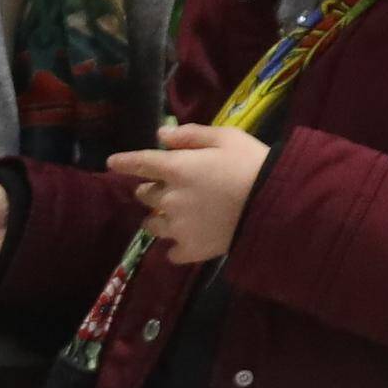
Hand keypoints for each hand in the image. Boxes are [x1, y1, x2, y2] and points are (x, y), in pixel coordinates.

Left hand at [108, 121, 266, 263]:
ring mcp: (177, 227)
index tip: (111, 164)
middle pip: (145, 195)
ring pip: (152, 225)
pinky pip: (171, 253)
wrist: (275, 204)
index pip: (138, 163)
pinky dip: (175, 248)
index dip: (123, 163)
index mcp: (175, 168)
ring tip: (172, 219)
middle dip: (151, 191)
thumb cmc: (252, 163)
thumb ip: (190, 135)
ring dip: (158, 219)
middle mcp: (168, 198)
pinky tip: (185, 243)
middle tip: (167, 189)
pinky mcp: (190, 249)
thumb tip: (161, 135)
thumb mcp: (225, 137)